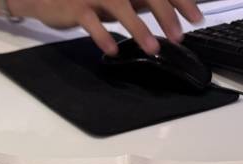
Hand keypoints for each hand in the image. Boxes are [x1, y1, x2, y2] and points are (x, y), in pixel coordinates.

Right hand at [21, 0, 202, 54]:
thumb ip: (135, 2)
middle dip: (166, 16)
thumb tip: (163, 12)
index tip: (195, 18)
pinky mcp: (76, 7)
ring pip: (122, 8)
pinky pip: (92, 22)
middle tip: (179, 37)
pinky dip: (103, 36)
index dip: (180, 2)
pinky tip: (113, 50)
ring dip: (140, 29)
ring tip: (152, 49)